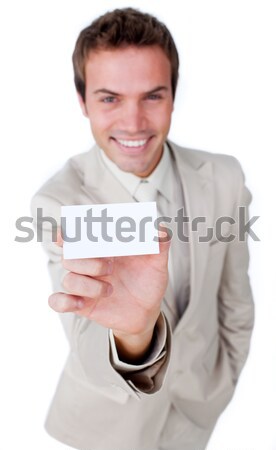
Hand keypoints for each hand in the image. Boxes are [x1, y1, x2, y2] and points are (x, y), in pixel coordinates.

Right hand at [49, 227, 170, 360]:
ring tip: (110, 290)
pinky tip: (82, 303)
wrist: (147, 310)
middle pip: (69, 256)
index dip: (67, 233)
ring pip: (68, 278)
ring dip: (87, 284)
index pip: (77, 236)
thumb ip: (160, 243)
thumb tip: (162, 228)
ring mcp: (85, 284)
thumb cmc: (148, 280)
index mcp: (103, 249)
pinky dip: (65, 301)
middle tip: (111, 267)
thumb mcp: (157, 262)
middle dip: (87, 261)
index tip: (65, 235)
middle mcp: (89, 264)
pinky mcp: (81, 303)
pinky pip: (58, 301)